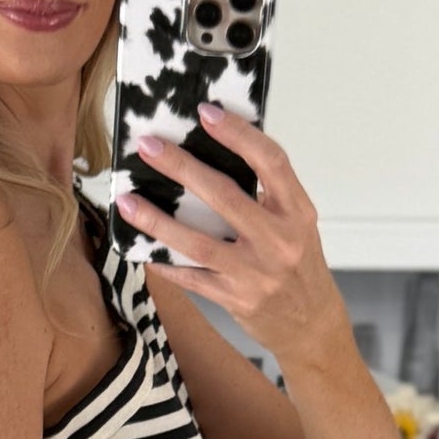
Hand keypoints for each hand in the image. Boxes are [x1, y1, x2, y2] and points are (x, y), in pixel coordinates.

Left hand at [120, 106, 343, 368]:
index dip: (238, 134)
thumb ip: (268, 192)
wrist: (311, 325)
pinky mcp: (234, 299)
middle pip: (224, 196)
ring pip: (197, 242)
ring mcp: (254, 273)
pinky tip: (141, 247)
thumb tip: (218, 151)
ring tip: (128, 200)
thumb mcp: (297, 223)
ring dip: (157, 220)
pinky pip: (190, 277)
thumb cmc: (300, 265)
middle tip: (149, 146)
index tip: (206, 112)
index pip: (271, 162)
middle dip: (181, 167)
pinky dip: (164, 262)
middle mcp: (278, 241)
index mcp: (297, 212)